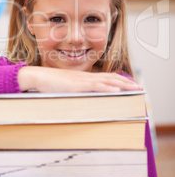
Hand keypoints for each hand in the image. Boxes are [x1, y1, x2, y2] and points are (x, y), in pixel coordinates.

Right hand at [18, 66, 142, 92]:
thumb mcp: (65, 88)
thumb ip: (75, 92)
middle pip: (111, 78)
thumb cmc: (49, 84)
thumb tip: (82, 99)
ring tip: (134, 88)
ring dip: (122, 85)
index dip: (119, 81)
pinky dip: (108, 87)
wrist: (38, 77)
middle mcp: (86, 77)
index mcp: (84, 78)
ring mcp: (82, 80)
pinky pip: (96, 86)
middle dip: (126, 83)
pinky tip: (117, 90)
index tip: (129, 85)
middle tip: (139, 87)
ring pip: (107, 81)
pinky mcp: (77, 85)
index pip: (106, 77)